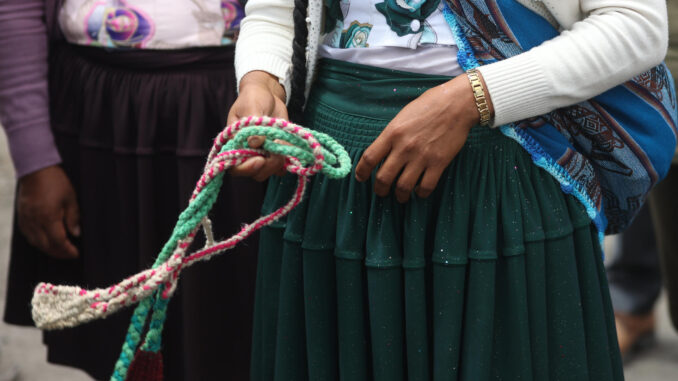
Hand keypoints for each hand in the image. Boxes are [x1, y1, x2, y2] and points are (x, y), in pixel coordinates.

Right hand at [17, 165, 79, 258]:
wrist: (35, 169)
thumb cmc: (55, 181)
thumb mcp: (71, 198)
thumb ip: (73, 217)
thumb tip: (76, 234)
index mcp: (48, 217)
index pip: (58, 242)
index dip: (67, 250)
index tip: (75, 254)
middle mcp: (35, 221)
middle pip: (46, 246)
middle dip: (59, 253)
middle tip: (69, 254)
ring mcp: (26, 219)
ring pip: (35, 243)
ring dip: (48, 249)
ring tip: (59, 250)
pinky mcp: (21, 216)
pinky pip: (28, 235)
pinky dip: (37, 242)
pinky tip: (45, 241)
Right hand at [227, 71, 288, 180]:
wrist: (268, 95)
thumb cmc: (254, 97)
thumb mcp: (252, 105)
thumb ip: (253, 123)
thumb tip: (255, 143)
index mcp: (233, 142)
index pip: (233, 165)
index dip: (245, 167)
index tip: (260, 160)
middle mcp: (245, 152)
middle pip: (252, 172)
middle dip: (266, 166)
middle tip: (277, 154)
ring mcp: (260, 154)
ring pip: (266, 172)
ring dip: (277, 164)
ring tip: (282, 146)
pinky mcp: (273, 153)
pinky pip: (279, 167)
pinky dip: (286, 162)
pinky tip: (289, 152)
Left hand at [355, 74, 490, 202]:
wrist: (456, 104)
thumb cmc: (429, 105)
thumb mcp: (402, 116)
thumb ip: (392, 135)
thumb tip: (383, 152)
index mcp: (392, 133)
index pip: (369, 158)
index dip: (361, 172)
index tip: (361, 178)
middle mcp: (404, 147)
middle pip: (383, 178)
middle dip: (380, 190)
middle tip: (382, 192)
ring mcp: (421, 157)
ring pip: (403, 187)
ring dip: (399, 196)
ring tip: (400, 197)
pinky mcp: (438, 163)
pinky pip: (425, 187)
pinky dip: (420, 193)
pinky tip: (419, 191)